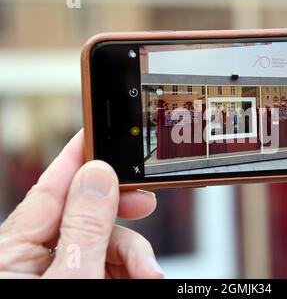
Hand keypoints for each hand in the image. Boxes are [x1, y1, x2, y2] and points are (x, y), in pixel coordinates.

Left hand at [0, 130, 163, 277]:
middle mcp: (34, 259)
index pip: (50, 188)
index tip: (102, 131)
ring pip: (103, 240)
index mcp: (14, 251)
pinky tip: (140, 274)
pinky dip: (129, 267)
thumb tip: (98, 174)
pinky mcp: (78, 279)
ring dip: (133, 253)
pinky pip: (107, 262)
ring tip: (148, 272)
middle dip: (123, 212)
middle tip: (146, 203)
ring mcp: (58, 271)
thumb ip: (86, 226)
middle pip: (85, 213)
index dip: (79, 155)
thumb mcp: (74, 276)